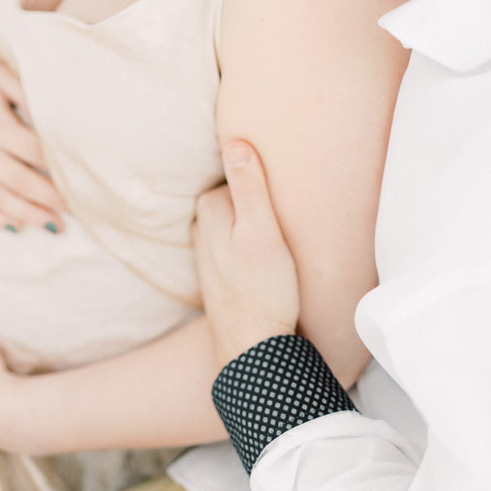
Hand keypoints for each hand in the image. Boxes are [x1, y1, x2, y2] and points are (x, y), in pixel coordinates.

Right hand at [0, 39, 66, 231]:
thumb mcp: (0, 74)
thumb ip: (27, 94)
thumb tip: (54, 116)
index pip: (33, 152)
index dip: (58, 167)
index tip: (80, 179)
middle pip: (18, 181)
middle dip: (48, 199)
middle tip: (76, 212)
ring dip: (26, 214)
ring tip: (53, 225)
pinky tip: (13, 227)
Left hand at [193, 141, 300, 367]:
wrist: (253, 349)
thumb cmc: (263, 289)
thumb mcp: (262, 232)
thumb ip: (249, 186)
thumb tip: (235, 141)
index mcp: (210, 208)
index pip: (240, 171)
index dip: (265, 174)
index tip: (287, 178)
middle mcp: (202, 225)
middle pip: (235, 194)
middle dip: (256, 195)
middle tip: (288, 204)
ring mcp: (209, 250)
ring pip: (234, 219)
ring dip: (252, 219)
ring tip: (280, 227)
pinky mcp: (220, 271)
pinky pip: (234, 241)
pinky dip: (248, 240)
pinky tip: (265, 253)